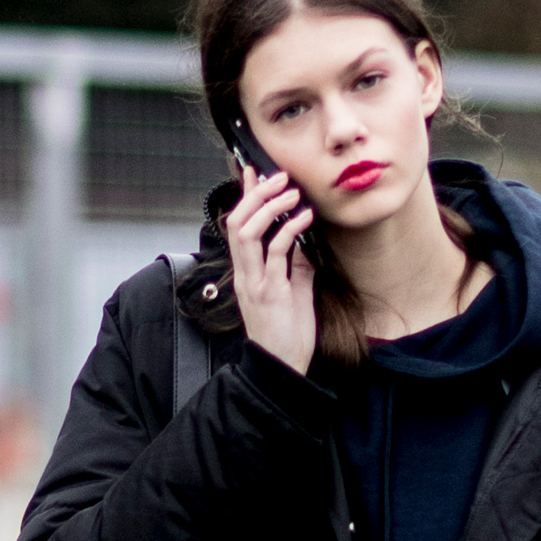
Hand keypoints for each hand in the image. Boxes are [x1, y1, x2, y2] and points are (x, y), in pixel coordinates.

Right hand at [224, 163, 316, 374]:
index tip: (252, 170)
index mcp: (247, 273)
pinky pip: (276, 253)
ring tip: (290, 192)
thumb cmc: (287, 335)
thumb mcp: (295, 293)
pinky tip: (304, 218)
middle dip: (255, 194)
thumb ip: (296, 267)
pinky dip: (289, 230)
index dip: (244, 196)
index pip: (238, 226)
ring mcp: (255, 283)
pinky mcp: (271, 293)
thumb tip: (303, 242)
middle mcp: (245, 275)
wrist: (282, 369)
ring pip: (247, 233)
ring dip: (269, 207)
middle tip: (277, 177)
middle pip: (236, 223)